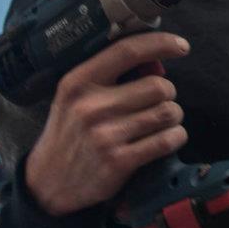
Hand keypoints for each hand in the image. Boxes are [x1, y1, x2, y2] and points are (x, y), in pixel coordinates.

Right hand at [23, 31, 191, 217]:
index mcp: (79, 82)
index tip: (181, 46)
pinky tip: (166, 138)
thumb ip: (108, 77)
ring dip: (173, 117)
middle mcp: (91, 106)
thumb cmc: (69, 134)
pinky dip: (175, 137)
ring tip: (161, 122)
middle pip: (158, 86)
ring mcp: (105, 135)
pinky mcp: (119, 161)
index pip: (127, 51)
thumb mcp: (74, 98)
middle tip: (159, 103)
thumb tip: (157, 61)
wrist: (47, 183)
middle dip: (168, 94)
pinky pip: (167, 140)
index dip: (160, 44)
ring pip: (167, 112)